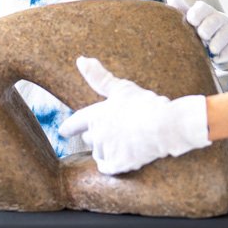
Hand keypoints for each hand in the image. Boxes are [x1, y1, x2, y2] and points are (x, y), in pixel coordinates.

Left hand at [60, 56, 209, 174]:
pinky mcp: (119, 164)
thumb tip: (81, 59)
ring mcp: (107, 151)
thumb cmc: (144, 104)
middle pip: (90, 139)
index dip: (69, 127)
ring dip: (106, 150)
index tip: (62, 131)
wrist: (166, 125)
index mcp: (96, 115)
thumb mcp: (121, 87)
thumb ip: (98, 76)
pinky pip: (107, 167)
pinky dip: (112, 165)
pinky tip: (120, 161)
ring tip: (123, 144)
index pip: (76, 122)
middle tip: (112, 133)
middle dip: (97, 136)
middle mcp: (97, 134)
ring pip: (100, 154)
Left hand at [167, 0, 227, 68]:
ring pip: (225, 34)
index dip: (196, 15)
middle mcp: (218, 17)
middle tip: (202, 37)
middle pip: (214, 21)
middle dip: (207, 29)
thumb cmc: (199, 27)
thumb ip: (180, 7)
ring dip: (216, 43)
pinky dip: (225, 54)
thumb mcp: (189, 18)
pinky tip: (216, 58)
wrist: (220, 38)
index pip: (201, 8)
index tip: (191, 22)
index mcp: (205, 11)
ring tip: (210, 50)